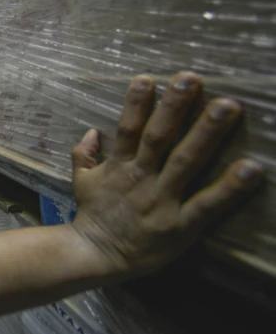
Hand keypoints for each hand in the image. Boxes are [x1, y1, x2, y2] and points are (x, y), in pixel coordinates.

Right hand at [70, 72, 263, 276]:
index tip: (150, 77)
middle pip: (159, 137)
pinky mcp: (180, 225)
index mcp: (119, 166)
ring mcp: (161, 200)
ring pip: (185, 161)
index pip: (128, 128)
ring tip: (228, 107)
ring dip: (207, 133)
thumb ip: (84, 154)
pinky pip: (207, 204)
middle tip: (193, 78)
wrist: (95, 256)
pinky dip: (229, 187)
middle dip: (175, 106)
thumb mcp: (81, 181)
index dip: (137, 103)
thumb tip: (92, 131)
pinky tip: (252, 168)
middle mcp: (141, 177)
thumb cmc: (93, 215)